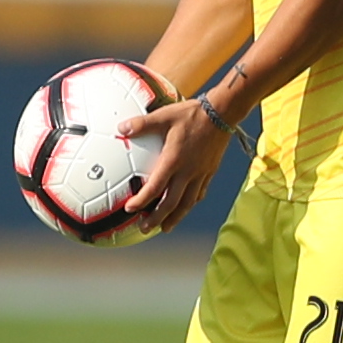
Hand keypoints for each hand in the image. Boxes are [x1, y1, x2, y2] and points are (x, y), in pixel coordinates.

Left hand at [125, 94, 234, 235]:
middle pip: (172, 203)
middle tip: (145, 229)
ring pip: (188, 203)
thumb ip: (142, 124)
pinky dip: (190, 204)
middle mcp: (188, 171)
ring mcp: (201, 173)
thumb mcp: (164, 115)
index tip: (129, 210)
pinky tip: (184, 208)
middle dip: (157, 218)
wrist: (221, 113)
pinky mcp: (210, 172)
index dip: (142, 201)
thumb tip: (121, 128)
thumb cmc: (191, 114)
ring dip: (175, 218)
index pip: (156, 187)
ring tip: (165, 228)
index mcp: (174, 160)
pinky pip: (199, 193)